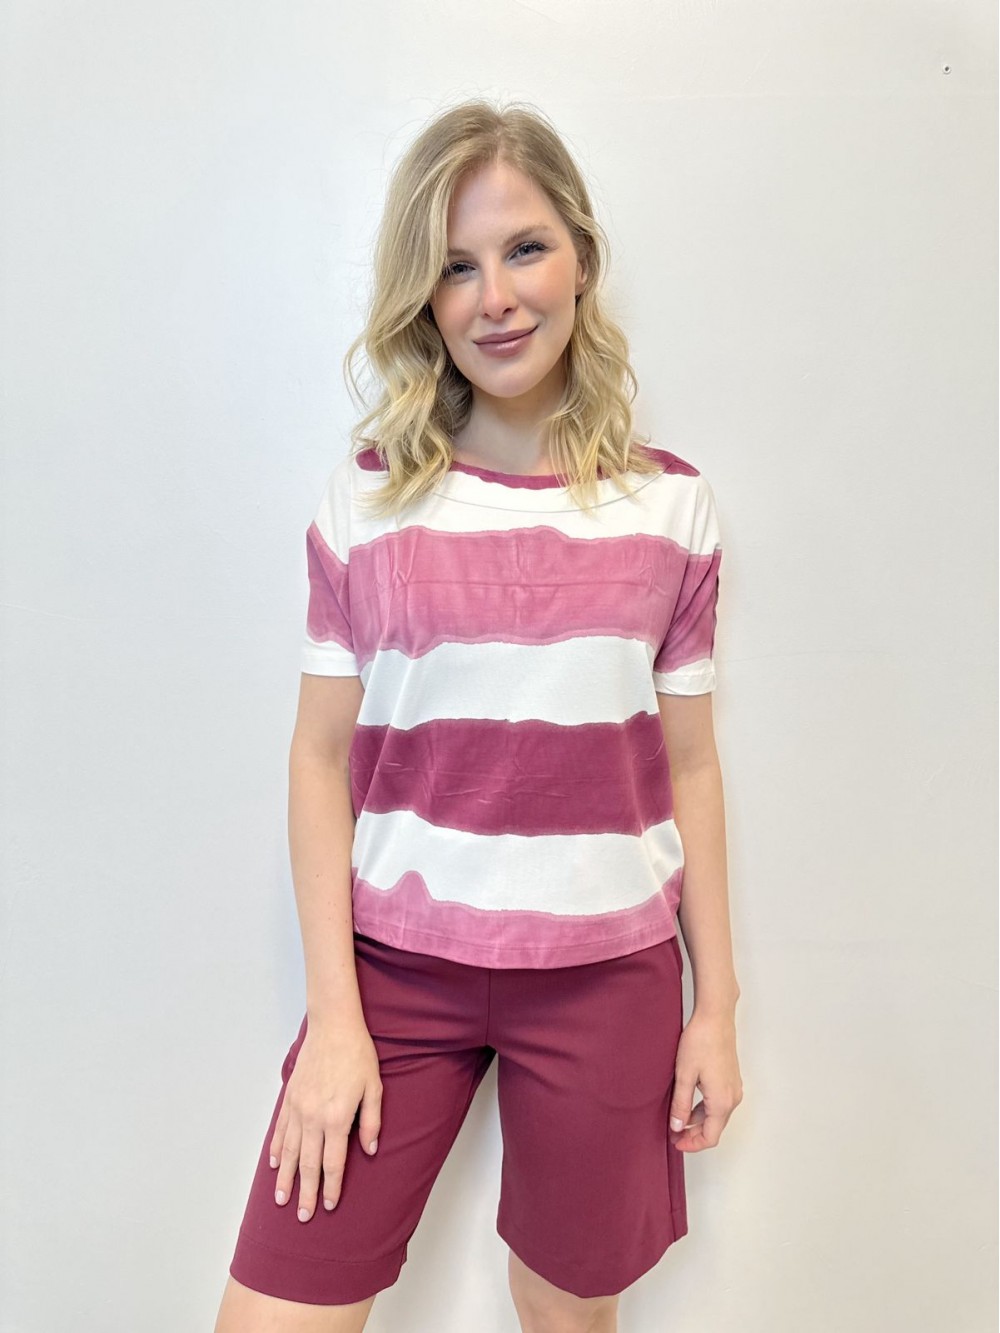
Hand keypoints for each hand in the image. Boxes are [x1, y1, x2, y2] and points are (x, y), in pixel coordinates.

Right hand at [269, 1019, 382, 1220]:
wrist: (333, 1026)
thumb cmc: (357, 1055)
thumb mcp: (374, 1088)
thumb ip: (371, 1121)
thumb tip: (370, 1150)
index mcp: (337, 1118)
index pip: (333, 1163)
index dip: (331, 1187)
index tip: (328, 1205)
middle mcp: (314, 1117)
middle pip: (309, 1164)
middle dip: (306, 1193)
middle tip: (302, 1216)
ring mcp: (298, 1108)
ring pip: (290, 1152)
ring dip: (286, 1178)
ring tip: (282, 1200)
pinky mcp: (290, 1098)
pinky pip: (281, 1130)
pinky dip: (278, 1149)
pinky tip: (276, 1164)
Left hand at [668, 1010, 742, 1151]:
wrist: (715, 1017)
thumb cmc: (701, 1042)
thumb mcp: (684, 1075)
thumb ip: (681, 1104)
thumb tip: (678, 1126)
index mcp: (722, 1101)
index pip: (710, 1137)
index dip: (692, 1144)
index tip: (676, 1142)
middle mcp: (733, 1098)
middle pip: (715, 1128)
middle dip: (695, 1135)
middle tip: (674, 1133)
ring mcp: (734, 1088)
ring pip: (717, 1115)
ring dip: (699, 1121)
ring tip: (678, 1118)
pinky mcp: (731, 1078)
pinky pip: (719, 1102)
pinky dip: (705, 1109)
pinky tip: (689, 1102)